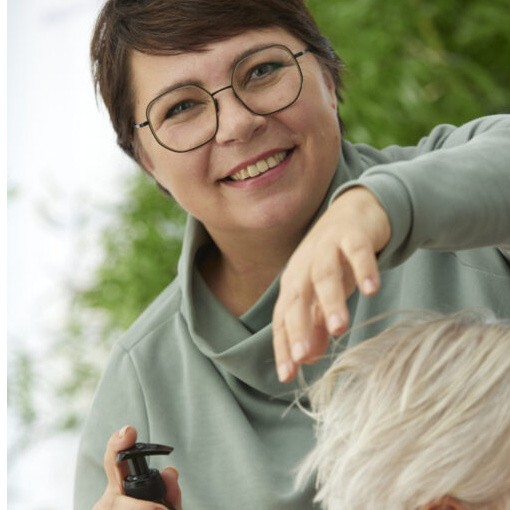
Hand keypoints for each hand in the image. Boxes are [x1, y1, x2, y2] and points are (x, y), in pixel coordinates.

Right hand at [93, 426, 181, 509]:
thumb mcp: (164, 507)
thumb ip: (170, 493)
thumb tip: (171, 471)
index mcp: (118, 490)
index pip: (114, 460)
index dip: (118, 443)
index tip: (128, 431)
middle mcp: (105, 503)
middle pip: (118, 501)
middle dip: (142, 509)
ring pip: (122, 508)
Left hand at [273, 187, 390, 381]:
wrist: (353, 212)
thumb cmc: (334, 260)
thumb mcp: (322, 295)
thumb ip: (315, 325)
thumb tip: (307, 359)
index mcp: (294, 283)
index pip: (282, 318)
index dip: (283, 345)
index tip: (287, 375)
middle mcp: (304, 265)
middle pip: (297, 297)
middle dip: (299, 327)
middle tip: (304, 357)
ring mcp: (327, 248)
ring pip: (325, 275)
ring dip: (331, 301)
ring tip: (340, 328)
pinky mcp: (352, 235)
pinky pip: (357, 252)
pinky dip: (363, 269)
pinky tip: (372, 290)